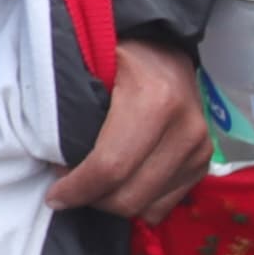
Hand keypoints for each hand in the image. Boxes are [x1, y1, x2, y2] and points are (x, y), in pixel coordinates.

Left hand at [49, 38, 208, 223]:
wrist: (161, 49)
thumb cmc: (114, 55)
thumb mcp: (86, 68)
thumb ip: (68, 109)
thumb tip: (49, 157)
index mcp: (154, 102)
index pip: (110, 167)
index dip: (77, 189)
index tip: (54, 196)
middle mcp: (185, 129)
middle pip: (130, 195)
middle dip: (92, 199)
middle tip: (68, 185)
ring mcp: (200, 148)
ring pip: (148, 206)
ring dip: (112, 202)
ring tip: (90, 183)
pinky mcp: (204, 162)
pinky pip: (165, 204)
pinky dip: (136, 202)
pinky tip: (116, 184)